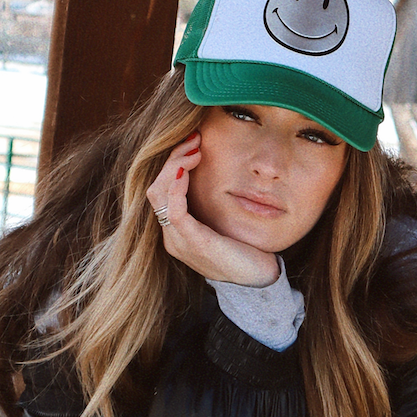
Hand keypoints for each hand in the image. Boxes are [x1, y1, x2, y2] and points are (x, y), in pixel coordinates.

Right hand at [146, 135, 279, 285]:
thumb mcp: (223, 221)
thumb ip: (211, 203)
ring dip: (174, 167)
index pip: (161, 190)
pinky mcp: (194, 244)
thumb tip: (214, 168)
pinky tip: (185, 171)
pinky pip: (175, 212)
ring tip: (193, 150)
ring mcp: (180, 242)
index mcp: (177, 231)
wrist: (261, 277)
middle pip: (155, 188)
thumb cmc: (246, 248)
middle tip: (193, 140)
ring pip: (159, 195)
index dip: (172, 163)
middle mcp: (172, 236)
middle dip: (172, 159)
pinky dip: (176, 188)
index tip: (192, 142)